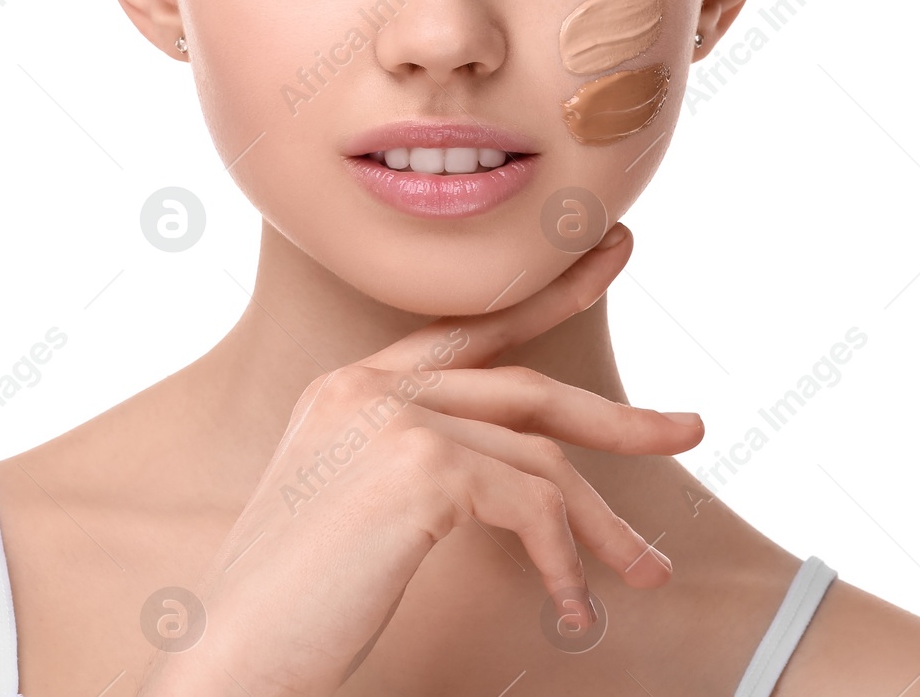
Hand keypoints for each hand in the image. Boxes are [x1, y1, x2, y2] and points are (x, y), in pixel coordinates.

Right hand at [138, 223, 704, 695]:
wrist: (230, 658)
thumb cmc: (290, 604)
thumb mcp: (351, 509)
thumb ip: (417, 466)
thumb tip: (512, 480)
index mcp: (349, 386)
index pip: (467, 330)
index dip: (547, 298)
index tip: (607, 262)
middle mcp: (369, 387)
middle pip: (524, 387)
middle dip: (615, 415)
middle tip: (689, 428)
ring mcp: (393, 420)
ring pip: (540, 457)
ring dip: (604, 524)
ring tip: (648, 570)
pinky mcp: (420, 468)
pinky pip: (532, 506)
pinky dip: (567, 562)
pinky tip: (572, 609)